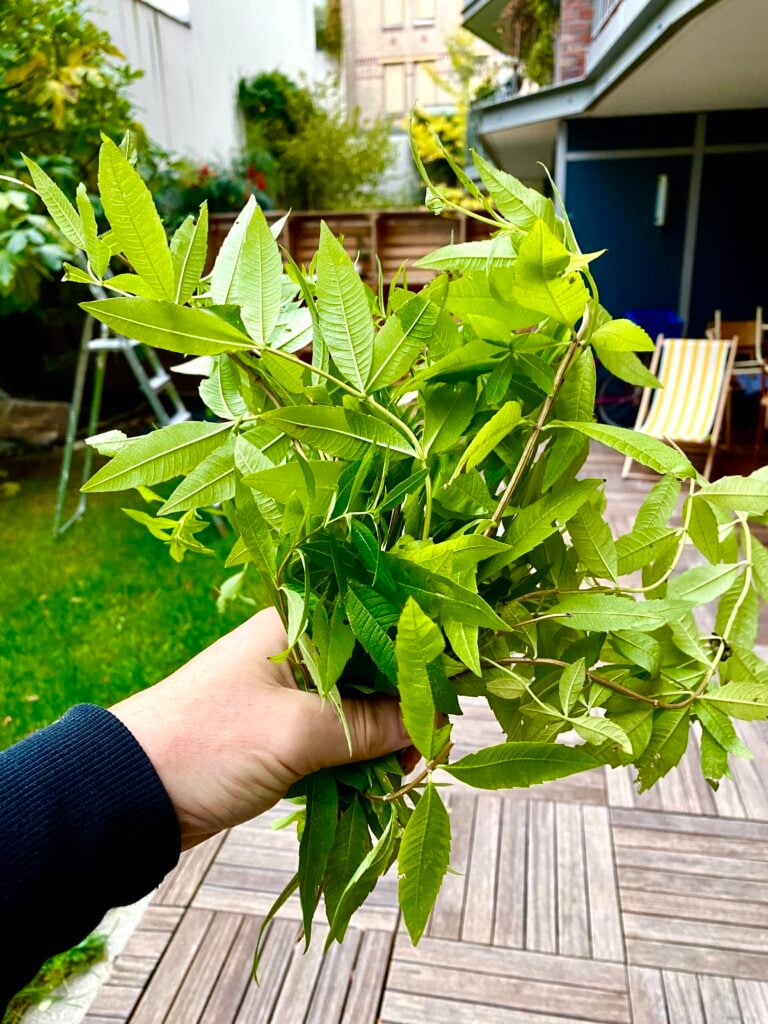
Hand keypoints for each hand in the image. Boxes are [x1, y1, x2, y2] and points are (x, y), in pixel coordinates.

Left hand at [110, 607, 412, 848]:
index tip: (456, 691)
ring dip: (388, 735)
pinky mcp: (283, 730)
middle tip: (433, 744)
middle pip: (375, 668)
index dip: (420, 656)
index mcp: (297, 625)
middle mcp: (298, 650)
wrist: (130, 793)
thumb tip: (437, 724)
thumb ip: (370, 725)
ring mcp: (290, 692)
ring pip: (360, 706)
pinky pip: (339, 735)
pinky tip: (383, 775)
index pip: (378, 625)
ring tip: (409, 767)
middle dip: (408, 704)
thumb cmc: (207, 743)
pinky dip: (362, 754)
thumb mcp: (297, 731)